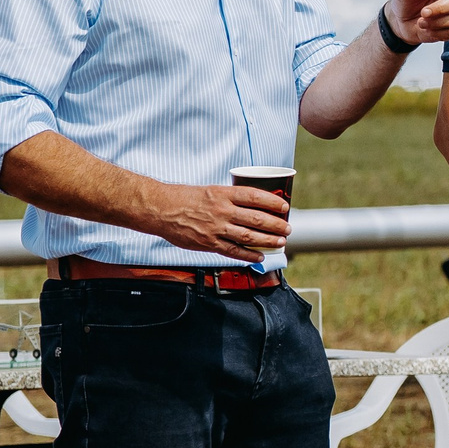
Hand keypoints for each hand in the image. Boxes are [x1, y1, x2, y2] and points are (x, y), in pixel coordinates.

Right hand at [156, 183, 290, 262]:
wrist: (160, 209)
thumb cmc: (185, 198)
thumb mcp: (211, 190)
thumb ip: (229, 198)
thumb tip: (252, 206)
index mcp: (223, 193)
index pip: (255, 196)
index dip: (273, 202)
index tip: (285, 206)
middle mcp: (222, 210)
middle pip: (257, 218)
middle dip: (276, 224)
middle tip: (287, 228)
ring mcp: (216, 228)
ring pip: (249, 236)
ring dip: (268, 240)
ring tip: (281, 242)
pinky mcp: (209, 243)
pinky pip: (234, 251)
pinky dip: (249, 255)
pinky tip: (260, 257)